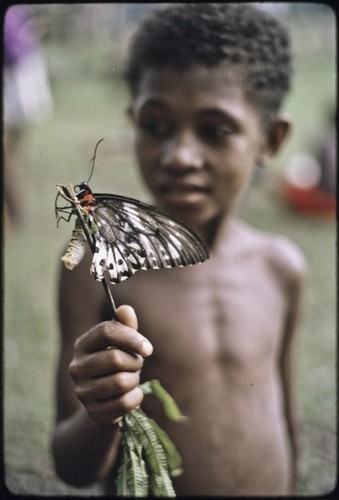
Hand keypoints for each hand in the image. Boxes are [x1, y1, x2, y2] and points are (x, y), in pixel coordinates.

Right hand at [69, 305, 152, 423]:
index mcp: (82, 344)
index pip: (106, 331)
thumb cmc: (118, 364)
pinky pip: (124, 403)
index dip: (131, 337)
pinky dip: (136, 397)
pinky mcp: (92, 412)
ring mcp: (82, 391)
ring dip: (135, 380)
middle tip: (137, 365)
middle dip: (135, 362)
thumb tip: (126, 309)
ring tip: (131, 379)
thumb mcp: (122, 343)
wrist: (107, 400)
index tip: (148, 348)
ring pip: (121, 381)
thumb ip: (125, 326)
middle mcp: (77, 367)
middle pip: (115, 358)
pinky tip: (132, 394)